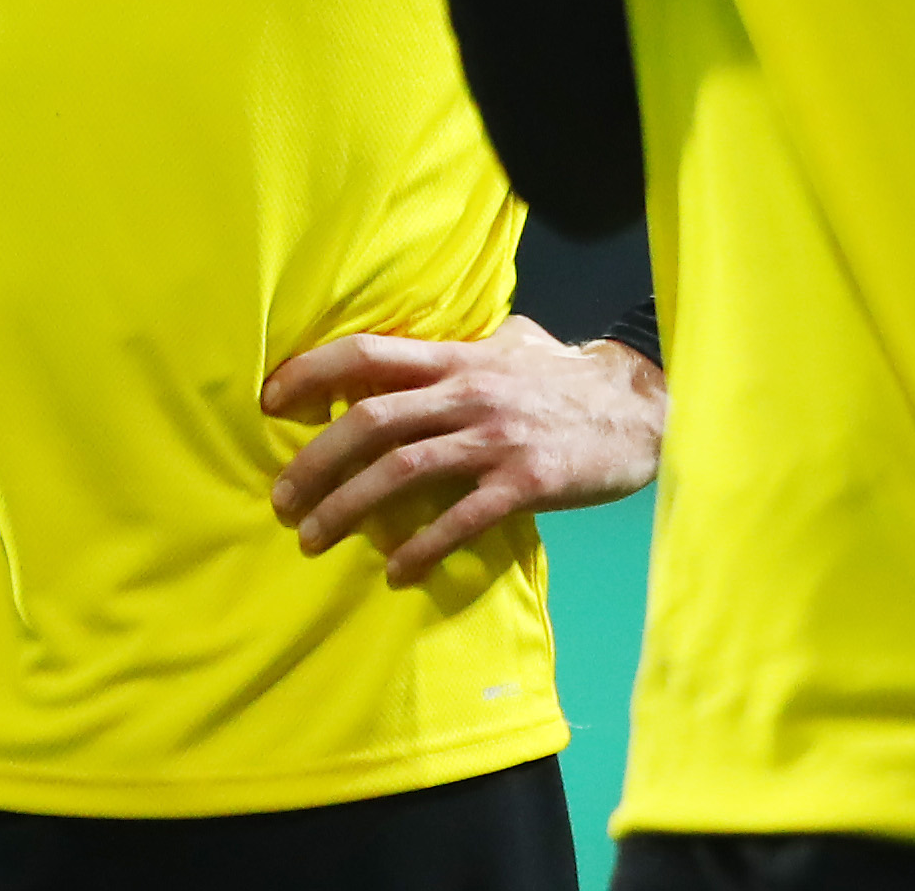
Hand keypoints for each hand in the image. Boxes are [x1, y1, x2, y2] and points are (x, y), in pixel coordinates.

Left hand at [261, 315, 665, 586]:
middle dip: (315, 462)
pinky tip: (394, 572)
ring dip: (348, 508)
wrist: (643, 410)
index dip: (314, 372)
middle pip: (371, 421)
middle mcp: (468, 394)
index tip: (271, 400)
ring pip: (402, 471)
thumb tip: (417, 347)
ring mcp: (495, 439)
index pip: (370, 354)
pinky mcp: (526, 483)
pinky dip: (421, 547)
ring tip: (312, 539)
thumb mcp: (513, 343)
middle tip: (280, 501)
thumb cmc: (569, 378)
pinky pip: (460, 519)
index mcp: (458, 359)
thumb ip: (462, 345)